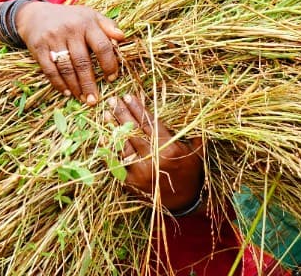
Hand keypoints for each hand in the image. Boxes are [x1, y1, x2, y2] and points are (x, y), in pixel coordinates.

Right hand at [17, 1, 124, 105]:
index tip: (112, 78)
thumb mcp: (90, 16)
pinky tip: (67, 92)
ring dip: (75, 87)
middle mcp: (70, 30)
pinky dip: (59, 84)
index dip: (109, 64)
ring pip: (66, 68)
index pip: (102, 46)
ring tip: (83, 99)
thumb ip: (108, 26)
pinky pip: (50, 70)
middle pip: (82, 62)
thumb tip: (123, 37)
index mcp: (87, 23)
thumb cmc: (70, 18)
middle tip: (95, 100)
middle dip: (89, 84)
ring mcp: (53, 39)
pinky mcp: (38, 47)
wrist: (36, 14)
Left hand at [105, 93, 204, 213]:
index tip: (129, 96)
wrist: (184, 203)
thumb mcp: (196, 152)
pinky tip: (104, 139)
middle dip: (122, 113)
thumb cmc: (191, 173)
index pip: (149, 123)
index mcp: (170, 149)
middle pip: (133, 131)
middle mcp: (153, 159)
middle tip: (113, 100)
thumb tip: (195, 111)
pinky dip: (110, 150)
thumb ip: (192, 133)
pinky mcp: (130, 183)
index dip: (138, 108)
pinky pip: (117, 163)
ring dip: (113, 128)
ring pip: (123, 145)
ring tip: (106, 114)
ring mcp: (140, 172)